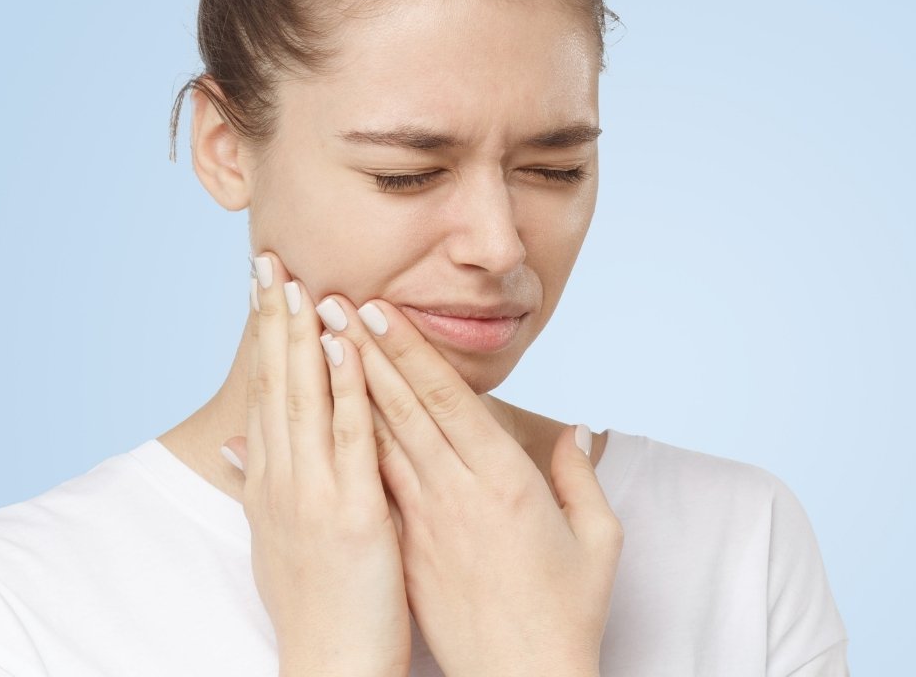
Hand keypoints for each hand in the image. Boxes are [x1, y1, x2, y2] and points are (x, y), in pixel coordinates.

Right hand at [222, 252, 410, 676]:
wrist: (326, 665)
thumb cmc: (312, 603)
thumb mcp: (271, 537)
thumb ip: (253, 482)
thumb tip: (231, 444)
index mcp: (269, 481)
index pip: (264, 391)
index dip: (262, 336)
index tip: (261, 286)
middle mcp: (282, 478)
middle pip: (275, 382)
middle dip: (271, 318)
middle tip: (267, 258)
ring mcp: (312, 492)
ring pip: (305, 398)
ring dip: (301, 336)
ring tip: (298, 279)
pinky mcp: (350, 511)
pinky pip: (349, 436)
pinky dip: (345, 386)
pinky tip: (344, 342)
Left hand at [316, 295, 622, 676]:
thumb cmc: (566, 614)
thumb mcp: (598, 541)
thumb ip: (582, 477)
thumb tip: (576, 429)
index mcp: (505, 482)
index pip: (446, 399)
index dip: (407, 350)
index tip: (377, 309)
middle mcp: (457, 494)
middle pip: (401, 409)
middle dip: (363, 351)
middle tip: (330, 302)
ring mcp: (424, 524)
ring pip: (377, 442)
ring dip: (346, 388)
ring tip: (317, 344)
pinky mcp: (405, 550)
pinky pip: (371, 487)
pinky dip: (345, 447)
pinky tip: (321, 419)